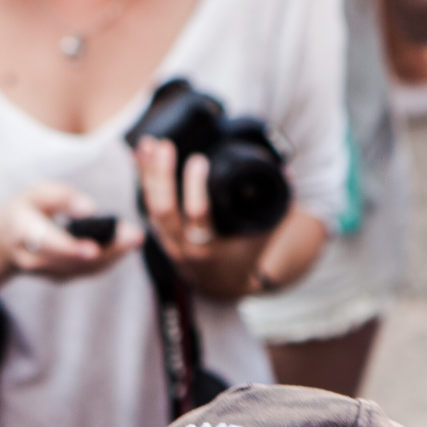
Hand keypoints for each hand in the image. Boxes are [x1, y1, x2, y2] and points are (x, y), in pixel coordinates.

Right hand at [0, 182, 142, 283]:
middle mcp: (33, 259)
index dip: (71, 248)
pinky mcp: (60, 277)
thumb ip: (62, 197)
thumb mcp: (35, 193)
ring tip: (136, 238)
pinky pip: (87, 271)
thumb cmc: (23, 210)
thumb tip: (90, 208)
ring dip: (114, 255)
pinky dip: (109, 259)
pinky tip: (126, 246)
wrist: (2, 243)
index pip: (48, 243)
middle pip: (74, 259)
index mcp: (23, 233)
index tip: (93, 249)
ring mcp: (47, 273)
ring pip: (84, 268)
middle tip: (135, 236)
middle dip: (107, 249)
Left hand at [135, 139, 272, 299]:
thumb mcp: (264, 233)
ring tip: (147, 142)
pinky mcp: (159, 233)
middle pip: (164, 210)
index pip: (198, 216)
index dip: (195, 187)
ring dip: (147, 174)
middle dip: (161, 176)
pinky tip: (139, 154)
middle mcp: (184, 246)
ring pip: (150, 206)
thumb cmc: (245, 254)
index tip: (198, 159)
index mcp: (210, 248)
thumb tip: (287, 172)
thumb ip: (276, 204)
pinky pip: (146, 203)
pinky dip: (142, 179)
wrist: (223, 284)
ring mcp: (168, 240)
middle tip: (165, 145)